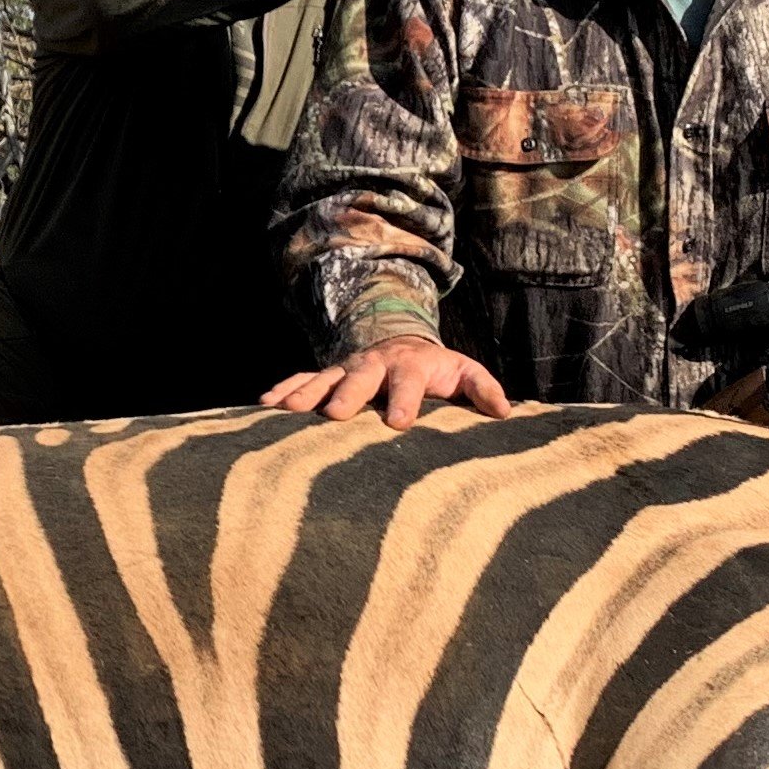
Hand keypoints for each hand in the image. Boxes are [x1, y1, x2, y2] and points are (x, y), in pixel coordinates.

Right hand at [262, 336, 514, 429]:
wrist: (401, 345)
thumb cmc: (438, 371)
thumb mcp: (464, 373)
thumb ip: (482, 389)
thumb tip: (503, 412)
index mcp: (412, 366)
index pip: (410, 382)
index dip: (405, 400)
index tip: (399, 423)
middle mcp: (375, 364)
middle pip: (360, 377)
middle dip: (347, 395)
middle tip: (334, 416)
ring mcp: (347, 368)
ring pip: (324, 378)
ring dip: (305, 394)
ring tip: (286, 412)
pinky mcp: (327, 374)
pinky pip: (302, 379)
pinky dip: (284, 390)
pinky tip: (265, 406)